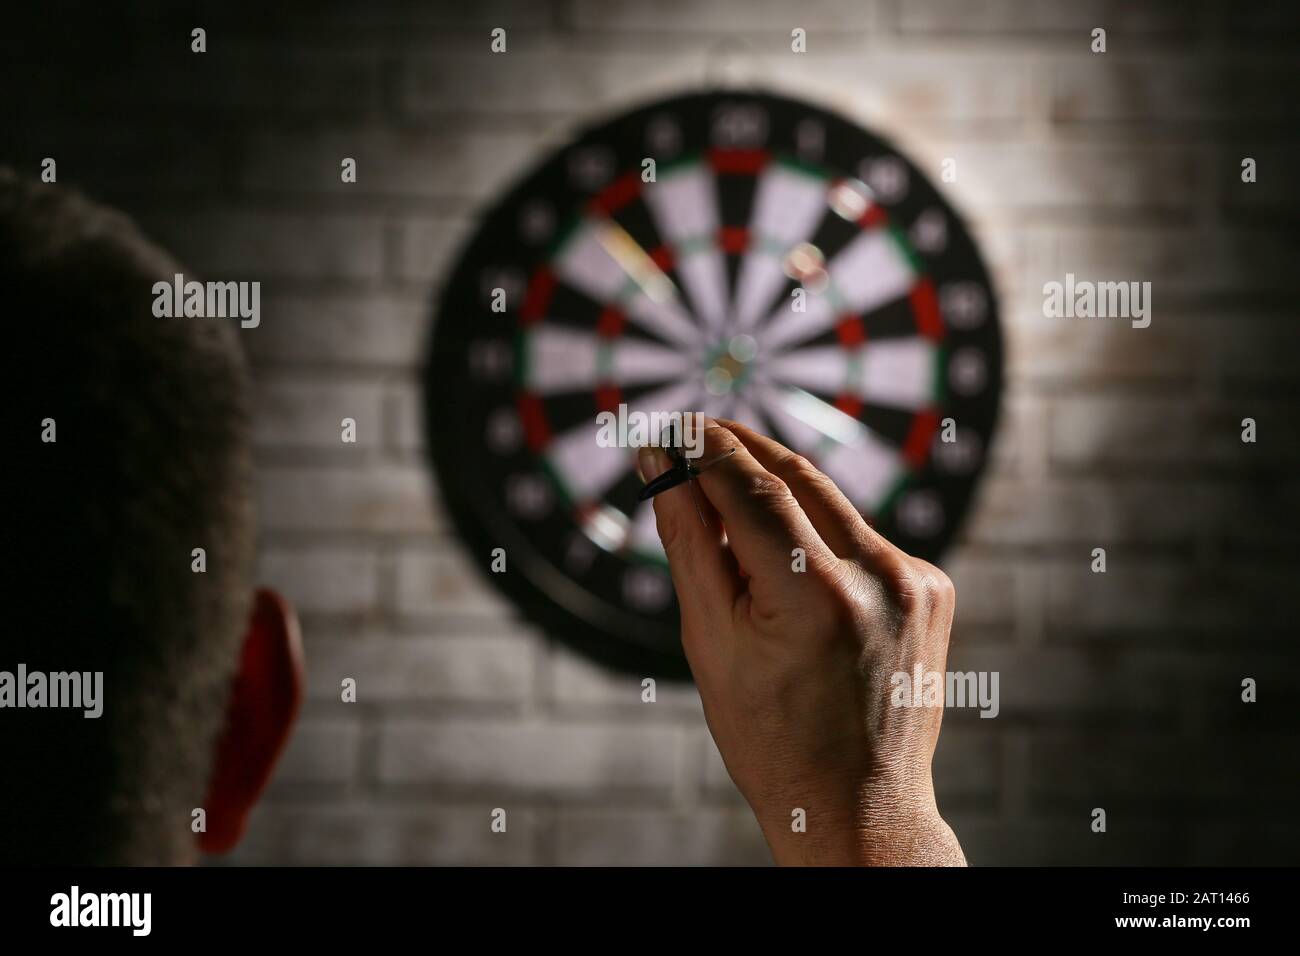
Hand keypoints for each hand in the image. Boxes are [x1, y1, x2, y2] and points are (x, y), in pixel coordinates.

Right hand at [638, 417, 965, 865]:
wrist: (859, 805)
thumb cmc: (771, 737)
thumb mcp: (710, 641)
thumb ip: (690, 541)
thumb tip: (661, 464)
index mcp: (816, 599)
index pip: (752, 487)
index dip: (705, 449)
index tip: (670, 428)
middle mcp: (879, 578)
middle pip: (797, 476)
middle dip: (737, 449)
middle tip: (690, 434)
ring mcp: (916, 580)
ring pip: (829, 502)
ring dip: (775, 488)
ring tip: (723, 495)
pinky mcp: (933, 586)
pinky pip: (860, 535)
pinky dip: (817, 531)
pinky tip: (787, 561)